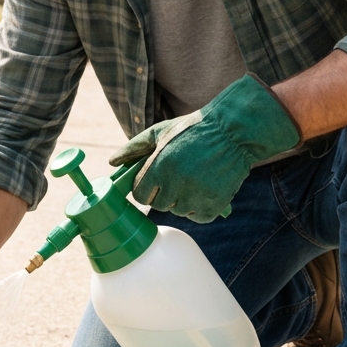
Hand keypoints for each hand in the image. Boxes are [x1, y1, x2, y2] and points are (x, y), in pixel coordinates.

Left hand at [108, 74, 300, 222]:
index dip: (147, 187)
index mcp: (159, 167)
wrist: (234, 132)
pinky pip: (198, 217)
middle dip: (165, 192)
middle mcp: (175, 185)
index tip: (156, 180)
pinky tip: (207, 188)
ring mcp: (195, 198)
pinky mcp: (213, 207)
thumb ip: (134, 147)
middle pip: (158, 204)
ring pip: (178, 211)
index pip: (140, 194)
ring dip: (184, 200)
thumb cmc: (194, 129)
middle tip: (180, 175)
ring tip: (196, 178)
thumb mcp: (161, 131)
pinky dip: (201, 207)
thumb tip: (112, 162)